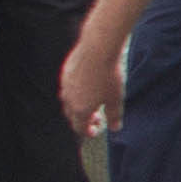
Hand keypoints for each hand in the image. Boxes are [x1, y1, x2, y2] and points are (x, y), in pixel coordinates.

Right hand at [59, 21, 125, 137]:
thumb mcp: (116, 99)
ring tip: (93, 101)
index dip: (89, 132)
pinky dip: (76, 92)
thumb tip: (115, 127)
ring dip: (79, 106)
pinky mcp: (65, 72)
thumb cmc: (109, 75)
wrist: (98, 49)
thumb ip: (114, 116)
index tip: (97, 129)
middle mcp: (68, 100)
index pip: (80, 128)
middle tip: (98, 116)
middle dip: (84, 120)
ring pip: (68, 102)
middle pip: (72, 116)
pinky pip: (68, 88)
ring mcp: (65, 85)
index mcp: (80, 110)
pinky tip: (88, 85)